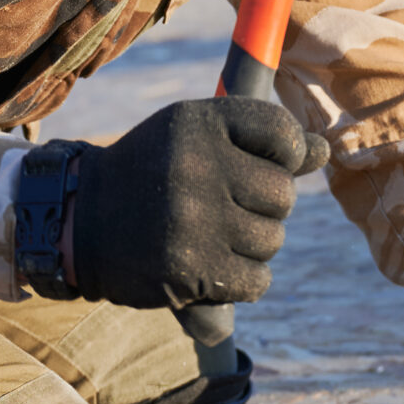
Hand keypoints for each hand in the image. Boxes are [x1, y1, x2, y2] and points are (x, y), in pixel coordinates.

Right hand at [69, 99, 321, 311]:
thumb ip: (260, 144)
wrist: (80, 222)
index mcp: (200, 122)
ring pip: (272, 240)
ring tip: (210, 236)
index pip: (284, 134)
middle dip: (264, 207)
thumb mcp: (196, 140)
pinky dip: (242, 281)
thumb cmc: (152, 174)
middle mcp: (197, 165)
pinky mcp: (191, 269)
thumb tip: (324, 150)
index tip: (261, 165)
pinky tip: (210, 267)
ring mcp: (194, 219)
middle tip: (223, 207)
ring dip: (251, 246)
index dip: (285, 155)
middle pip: (282, 195)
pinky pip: (257, 281)